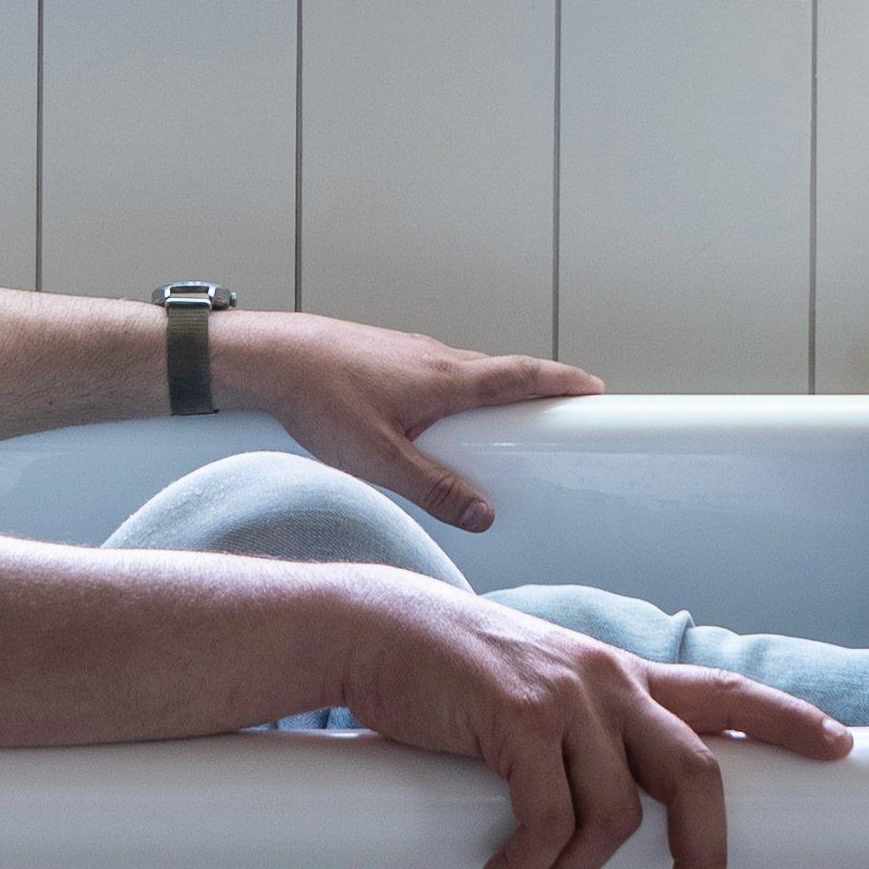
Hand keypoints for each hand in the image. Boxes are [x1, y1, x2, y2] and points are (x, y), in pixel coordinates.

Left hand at [218, 310, 598, 531]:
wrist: (271, 357)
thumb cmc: (320, 400)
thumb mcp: (379, 459)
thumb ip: (433, 489)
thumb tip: (484, 515)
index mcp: (446, 379)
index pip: (521, 376)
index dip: (562, 383)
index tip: (597, 390)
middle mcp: (437, 358)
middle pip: (504, 371)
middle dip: (541, 388)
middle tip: (568, 410)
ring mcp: (412, 353)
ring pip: (471, 371)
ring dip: (500, 389)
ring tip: (514, 420)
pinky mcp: (389, 357)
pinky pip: (443, 373)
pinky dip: (464, 390)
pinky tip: (446, 416)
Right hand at [326, 577, 845, 868]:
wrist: (379, 628)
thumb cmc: (456, 672)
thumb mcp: (540, 686)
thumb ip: (589, 727)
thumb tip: (620, 803)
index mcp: (621, 677)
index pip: (724, 693)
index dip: (786, 721)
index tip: (841, 747)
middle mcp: (608, 681)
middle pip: (697, 776)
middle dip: (705, 856)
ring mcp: (566, 697)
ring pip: (617, 816)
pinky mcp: (518, 718)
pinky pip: (549, 821)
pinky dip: (531, 866)